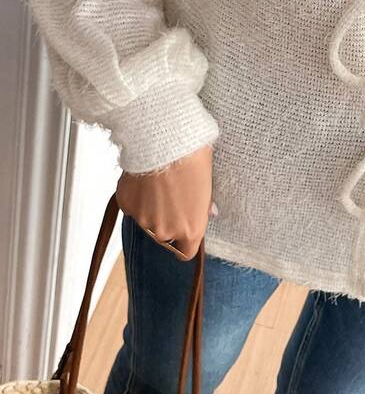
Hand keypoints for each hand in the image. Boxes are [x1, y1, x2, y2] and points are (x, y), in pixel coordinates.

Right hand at [116, 143, 215, 259]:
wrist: (164, 141)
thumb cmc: (192, 158)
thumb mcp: (207, 182)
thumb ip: (204, 204)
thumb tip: (209, 212)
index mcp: (191, 229)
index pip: (186, 252)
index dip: (185, 241)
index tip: (184, 228)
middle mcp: (166, 231)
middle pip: (166, 235)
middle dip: (169, 220)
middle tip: (173, 196)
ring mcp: (143, 220)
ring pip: (147, 220)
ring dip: (152, 209)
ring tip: (159, 183)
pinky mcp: (126, 205)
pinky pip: (133, 206)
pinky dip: (137, 197)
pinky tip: (145, 179)